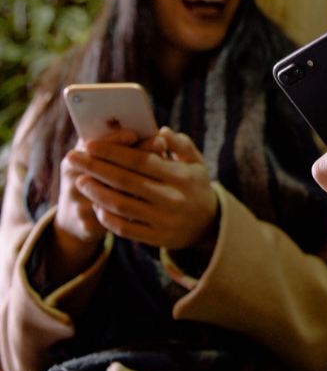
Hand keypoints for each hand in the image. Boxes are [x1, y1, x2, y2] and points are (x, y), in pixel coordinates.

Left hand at [68, 126, 217, 249]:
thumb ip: (180, 143)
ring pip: (121, 206)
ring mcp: (164, 221)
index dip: (113, 152)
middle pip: (125, 181)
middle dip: (95, 168)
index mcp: (181, 176)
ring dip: (96, 193)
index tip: (90, 144)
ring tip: (81, 181)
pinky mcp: (157, 238)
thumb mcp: (196, 162)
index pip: (141, 161)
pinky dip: (107, 217)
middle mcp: (173, 199)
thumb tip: (159, 132)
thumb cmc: (195, 185)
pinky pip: (125, 228)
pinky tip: (96, 205)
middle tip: (73, 158)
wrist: (209, 224)